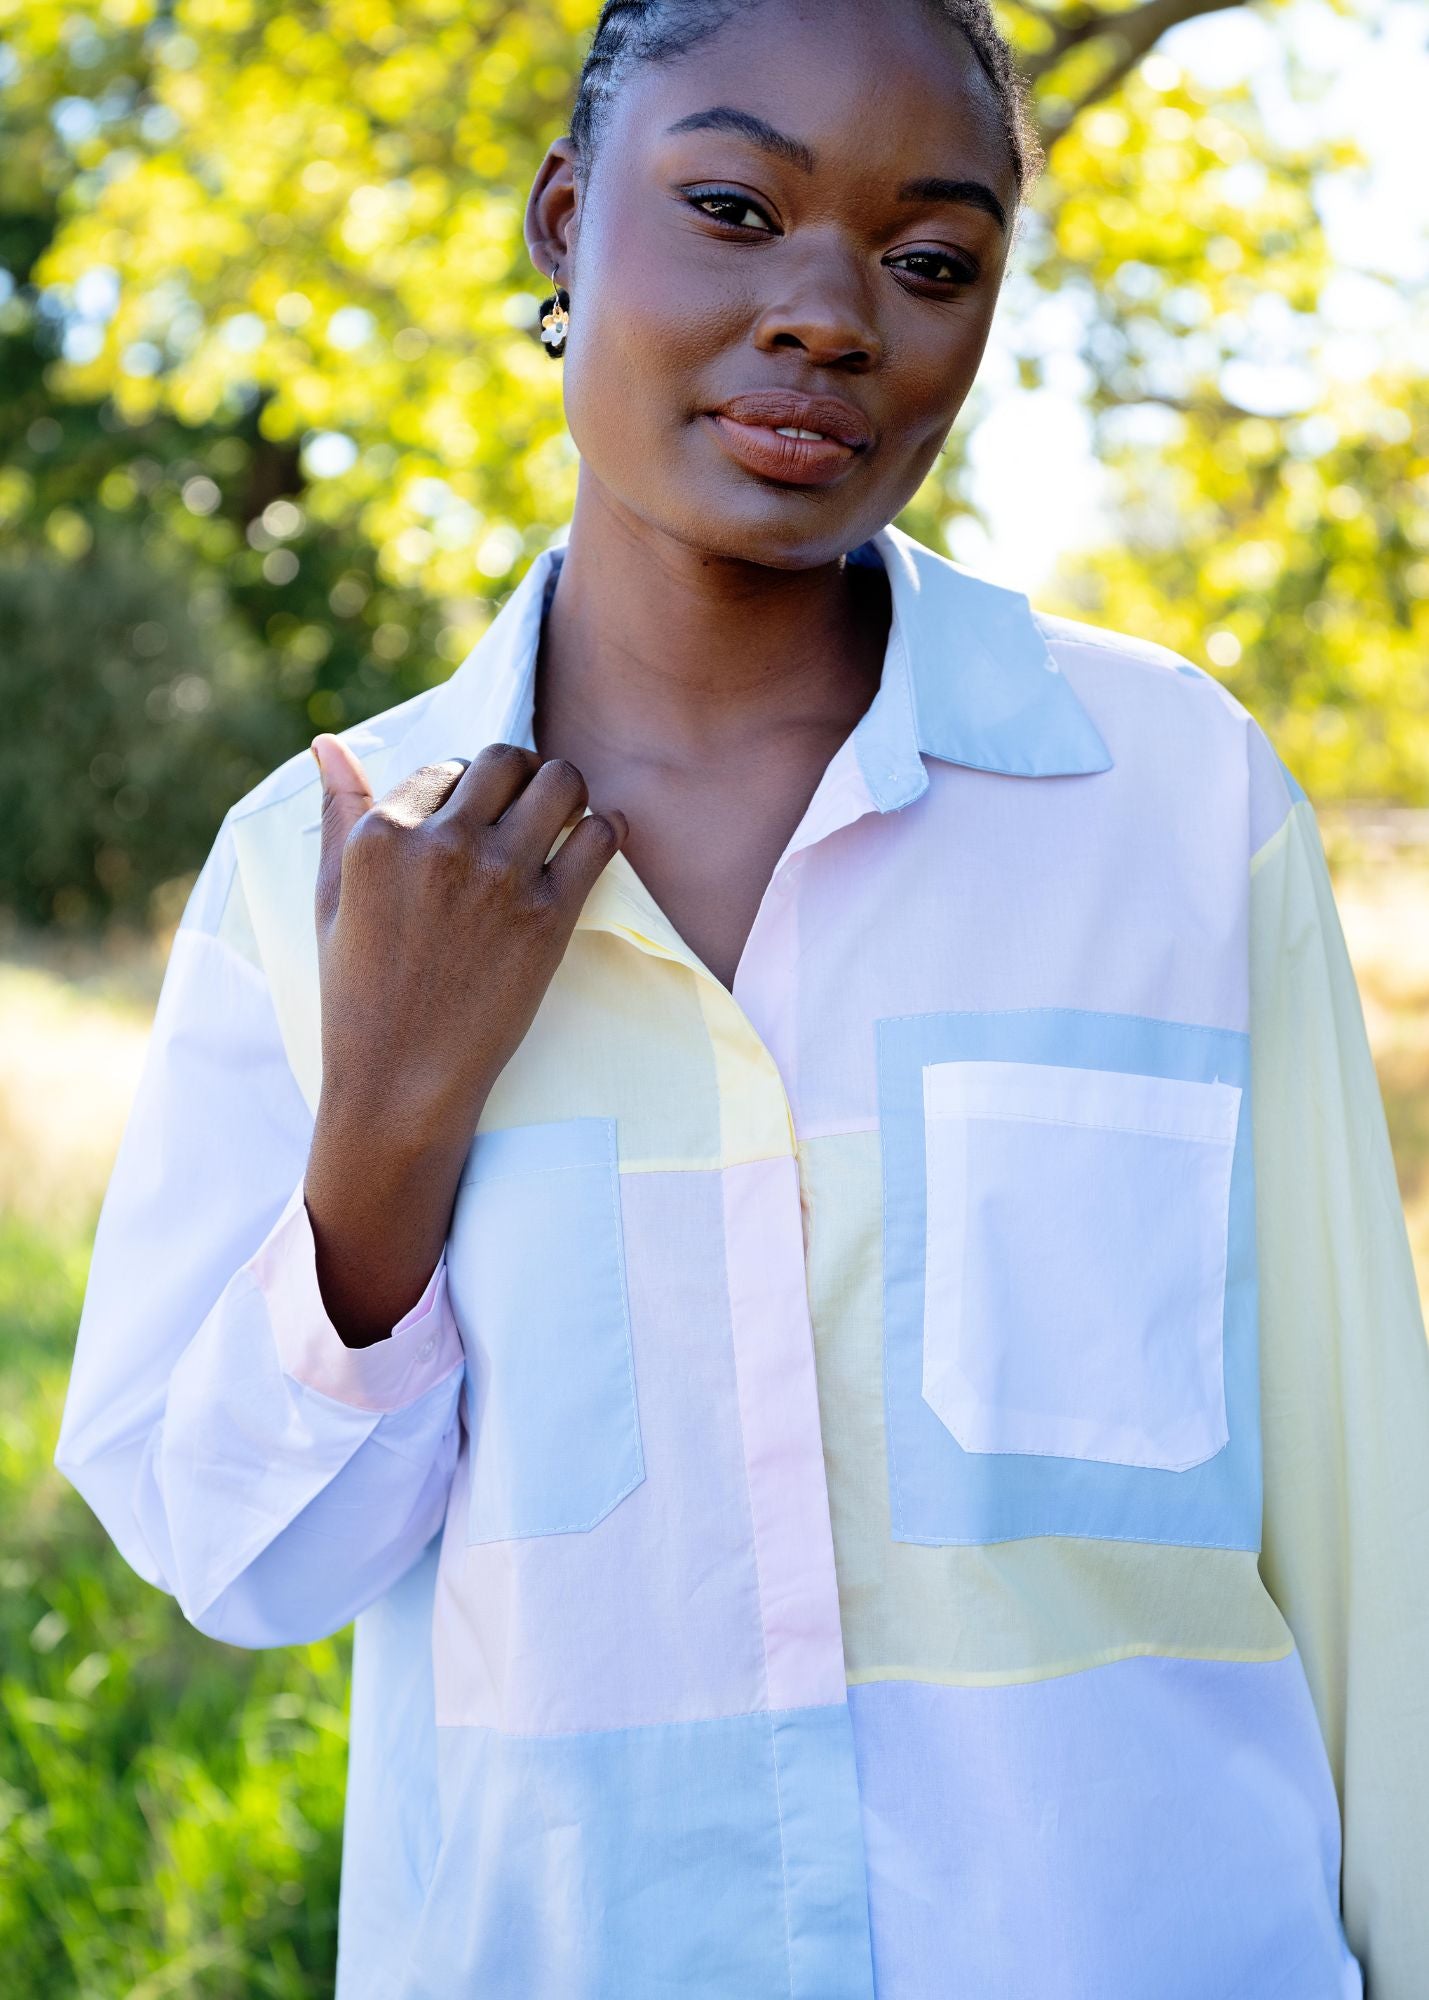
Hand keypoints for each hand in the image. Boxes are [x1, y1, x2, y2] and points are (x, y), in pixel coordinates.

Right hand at [302, 735, 626, 1344]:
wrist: (401, 1084)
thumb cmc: (359, 995)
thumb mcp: (330, 899)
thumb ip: (337, 814)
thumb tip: (328, 743)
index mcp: (382, 835)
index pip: (446, 767)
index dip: (467, 788)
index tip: (476, 820)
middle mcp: (441, 844)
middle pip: (508, 759)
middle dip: (521, 774)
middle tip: (529, 805)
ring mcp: (498, 877)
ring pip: (561, 781)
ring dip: (568, 791)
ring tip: (565, 817)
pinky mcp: (548, 915)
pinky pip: (599, 837)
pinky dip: (606, 829)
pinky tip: (596, 842)